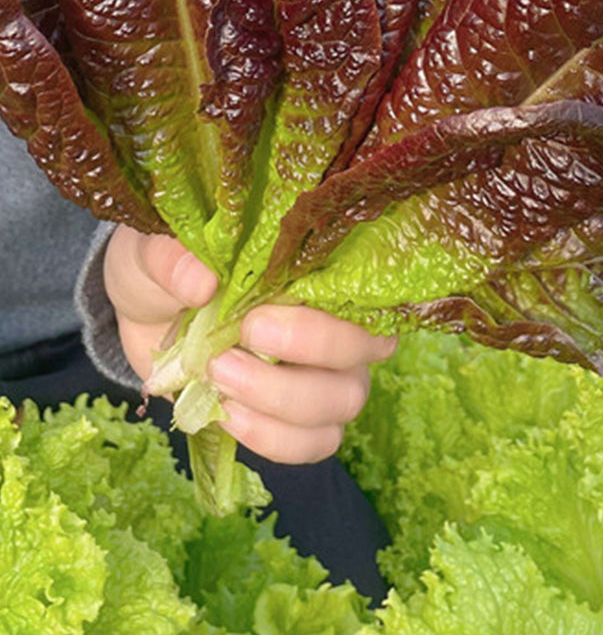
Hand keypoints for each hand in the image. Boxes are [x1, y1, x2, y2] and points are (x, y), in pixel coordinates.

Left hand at [103, 225, 396, 462]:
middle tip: (229, 355)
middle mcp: (335, 321)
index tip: (254, 318)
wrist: (145, 317)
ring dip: (282, 401)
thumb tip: (201, 282)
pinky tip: (228, 417)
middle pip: (362, 352)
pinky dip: (273, 437)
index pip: (359, 293)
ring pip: (342, 402)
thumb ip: (170, 261)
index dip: (322, 316)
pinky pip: (314, 443)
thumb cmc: (166, 272)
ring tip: (220, 383)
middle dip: (304, 355)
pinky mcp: (299, 418)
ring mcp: (324, 374)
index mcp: (315, 269)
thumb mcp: (151, 254)